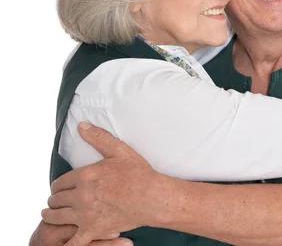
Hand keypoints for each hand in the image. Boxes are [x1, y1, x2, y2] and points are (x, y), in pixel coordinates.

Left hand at [41, 122, 161, 245]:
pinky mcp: (93, 230)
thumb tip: (81, 126)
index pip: (60, 182)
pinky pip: (73, 241)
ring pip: (57, 217)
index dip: (58, 185)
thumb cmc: (139, 174)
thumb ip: (99, 138)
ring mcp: (85, 215)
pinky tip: (62, 242)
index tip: (59, 187)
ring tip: (49, 214)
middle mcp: (81, 196)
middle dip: (54, 199)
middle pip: (56, 200)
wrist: (153, 198)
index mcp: (85, 176)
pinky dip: (65, 242)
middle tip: (55, 200)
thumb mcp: (120, 151)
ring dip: (50, 215)